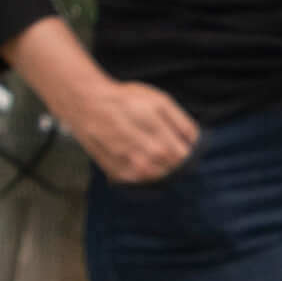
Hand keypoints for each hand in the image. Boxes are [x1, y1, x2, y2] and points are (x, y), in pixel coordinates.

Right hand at [51, 66, 201, 183]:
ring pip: (157, 176)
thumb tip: (194, 142)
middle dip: (175, 160)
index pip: (182, 154)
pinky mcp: (115, 170)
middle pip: (171, 166)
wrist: (87, 104)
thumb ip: (181, 122)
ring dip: (162, 168)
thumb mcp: (159, 100)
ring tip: (155, 154)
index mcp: (153, 124)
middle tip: (168, 150)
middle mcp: (140, 145)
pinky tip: (142, 161)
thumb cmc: (126, 100)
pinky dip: (145, 174)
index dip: (187, 153)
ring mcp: (127, 160)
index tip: (183, 147)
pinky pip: (140, 181)